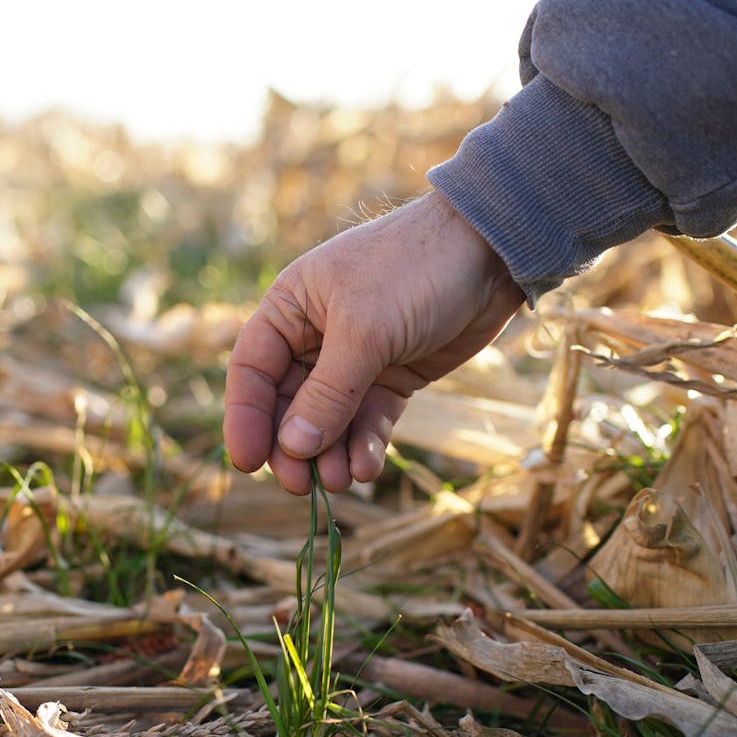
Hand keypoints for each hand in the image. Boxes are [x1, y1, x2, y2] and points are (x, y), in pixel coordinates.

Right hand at [224, 189, 525, 494]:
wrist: (491, 250)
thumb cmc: (415, 269)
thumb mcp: (364, 332)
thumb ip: (328, 394)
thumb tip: (291, 449)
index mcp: (290, 308)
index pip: (251, 371)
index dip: (245, 419)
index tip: (248, 463)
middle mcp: (314, 336)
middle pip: (287, 404)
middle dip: (292, 447)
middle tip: (300, 486)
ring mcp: (355, 359)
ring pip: (329, 420)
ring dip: (330, 454)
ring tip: (341, 482)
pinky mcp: (392, 376)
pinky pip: (368, 419)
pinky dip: (365, 444)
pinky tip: (368, 468)